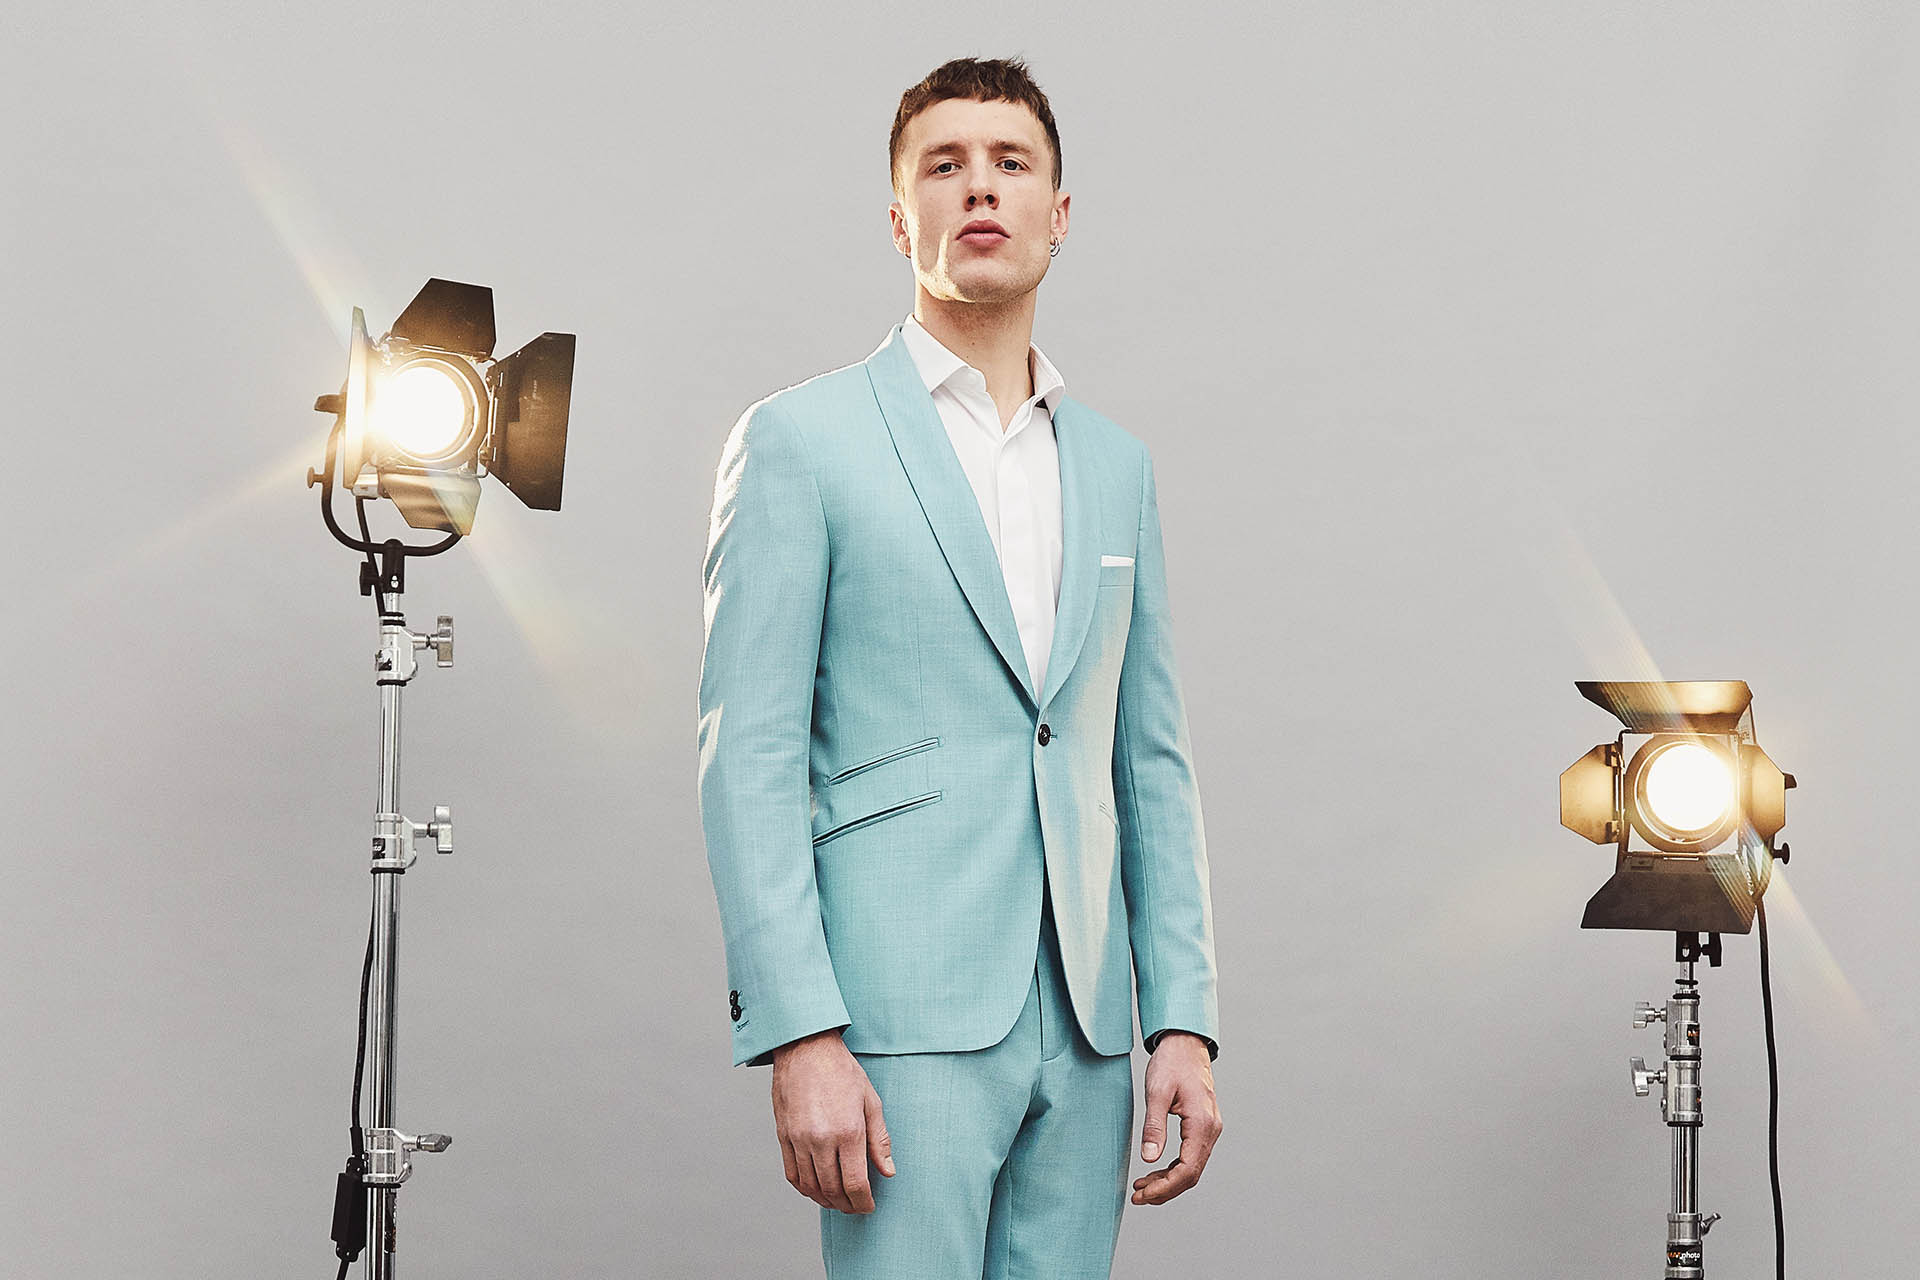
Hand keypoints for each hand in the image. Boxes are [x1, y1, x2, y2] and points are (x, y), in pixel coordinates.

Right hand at [770, 1029, 894, 1212]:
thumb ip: (880, 1140)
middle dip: (846, 1205)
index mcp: (848, 1131)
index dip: (863, 1202)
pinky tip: (816, 1188)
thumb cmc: (842, 1071)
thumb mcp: (871, 1101)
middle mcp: (821, 1139)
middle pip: (833, 1189)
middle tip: (855, 1207)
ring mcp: (799, 1139)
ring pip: (811, 1186)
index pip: (855, 1183)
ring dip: (825, 1200)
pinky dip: (805, 1188)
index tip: (868, 1207)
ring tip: (837, 1201)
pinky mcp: (783, 1136)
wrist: (806, 1048)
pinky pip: (792, 1174)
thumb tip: (887, 1172)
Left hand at [1131, 1032, 1221, 1204]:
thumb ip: (1154, 1126)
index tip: (1143, 1194)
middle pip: (1191, 1174)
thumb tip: (1148, 1158)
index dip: (1165, 1187)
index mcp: (1202, 1124)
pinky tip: (1155, 1170)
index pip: (1187, 1170)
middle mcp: (1210, 1130)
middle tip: (1138, 1197)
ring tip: (1142, 1187)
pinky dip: (1173, 1168)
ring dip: (1168, 1181)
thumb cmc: (1171, 1063)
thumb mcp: (1157, 1092)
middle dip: (1165, 1190)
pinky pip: (1191, 1156)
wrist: (1185, 1044)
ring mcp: (1209, 1129)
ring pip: (1192, 1168)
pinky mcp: (1202, 1127)